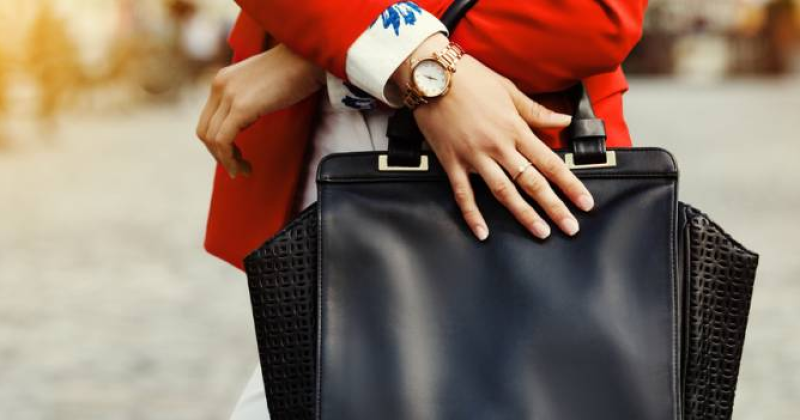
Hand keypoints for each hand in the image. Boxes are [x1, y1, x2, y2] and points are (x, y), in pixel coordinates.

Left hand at [196, 44, 324, 177]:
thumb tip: (245, 121)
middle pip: (205, 131)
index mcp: (222, 80)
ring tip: (242, 170)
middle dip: (219, 155)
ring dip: (226, 160)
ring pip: (212, 139)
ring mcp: (228, 95)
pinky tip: (243, 166)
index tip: (235, 155)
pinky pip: (223, 141)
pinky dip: (229, 159)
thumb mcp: (262, 84)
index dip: (218, 142)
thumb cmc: (296, 71)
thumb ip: (248, 98)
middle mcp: (220, 86)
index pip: (209, 119)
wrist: (310, 58)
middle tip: (237, 168)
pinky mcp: (241, 107)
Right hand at [394, 36, 594, 240]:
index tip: (585, 202)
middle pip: (531, 182)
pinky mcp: (451, 162)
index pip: (550, 162)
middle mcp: (498, 146)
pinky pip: (463, 194)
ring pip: (503, 192)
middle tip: (571, 227)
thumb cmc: (470, 78)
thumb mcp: (509, 90)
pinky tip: (483, 233)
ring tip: (540, 232)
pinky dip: (472, 215)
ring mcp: (474, 156)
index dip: (570, 185)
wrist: (431, 75)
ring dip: (524, 215)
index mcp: (515, 129)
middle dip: (554, 207)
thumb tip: (564, 119)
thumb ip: (536, 111)